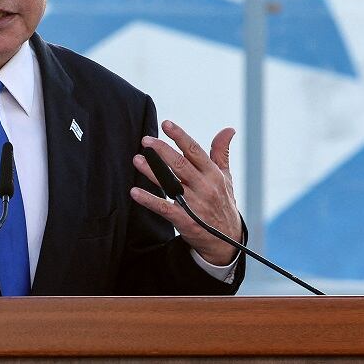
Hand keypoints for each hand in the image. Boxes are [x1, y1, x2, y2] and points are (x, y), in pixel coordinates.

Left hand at [130, 120, 243, 265]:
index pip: (195, 151)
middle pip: (181, 165)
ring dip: (152, 171)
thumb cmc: (223, 201)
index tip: (166, 124)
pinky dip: (149, 200)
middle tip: (146, 140)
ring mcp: (194, 204)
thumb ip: (221, 152)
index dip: (180, 137)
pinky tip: (135, 192)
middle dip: (162, 151)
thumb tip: (229, 129)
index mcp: (213, 174)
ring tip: (137, 159)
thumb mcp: (226, 177)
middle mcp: (205, 187)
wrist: (226, 239)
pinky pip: (164, 208)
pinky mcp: (184, 220)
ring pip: (170, 184)